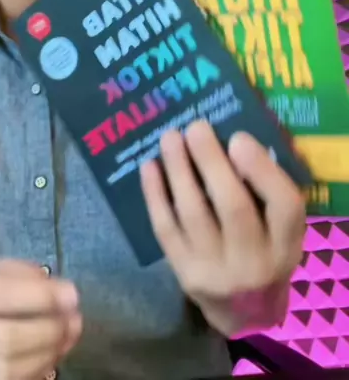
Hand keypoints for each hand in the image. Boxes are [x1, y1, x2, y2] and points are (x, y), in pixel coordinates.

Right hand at [0, 259, 81, 379]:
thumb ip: (27, 276)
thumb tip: (66, 293)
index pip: (9, 296)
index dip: (46, 298)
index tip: (73, 295)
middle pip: (10, 339)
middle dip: (52, 332)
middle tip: (76, 322)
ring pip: (10, 369)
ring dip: (49, 355)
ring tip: (68, 340)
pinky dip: (35, 373)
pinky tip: (50, 359)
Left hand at [140, 120, 306, 335]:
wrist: (243, 311)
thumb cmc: (263, 250)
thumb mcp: (279, 229)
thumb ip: (266, 190)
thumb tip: (231, 140)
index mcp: (287, 244)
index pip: (284, 207)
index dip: (261, 170)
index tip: (238, 138)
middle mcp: (255, 262)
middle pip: (234, 208)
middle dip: (211, 163)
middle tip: (196, 126)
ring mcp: (216, 271)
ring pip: (194, 214)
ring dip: (179, 171)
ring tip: (170, 137)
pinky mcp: (185, 273)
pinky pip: (166, 229)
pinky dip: (155, 195)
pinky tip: (149, 166)